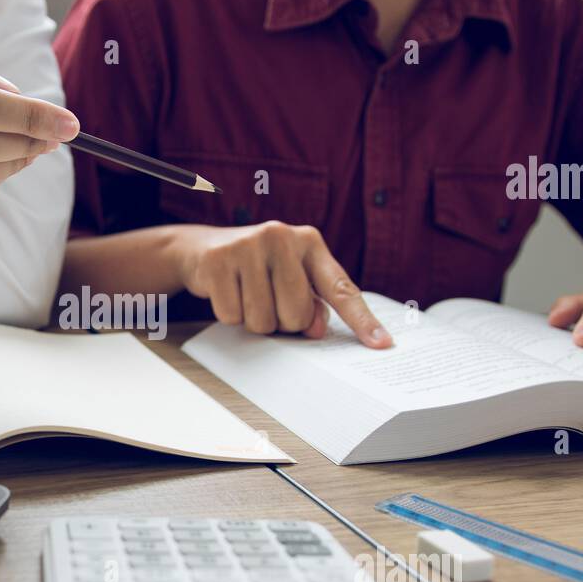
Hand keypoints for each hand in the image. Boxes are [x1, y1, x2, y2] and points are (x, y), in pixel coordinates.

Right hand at [172, 221, 391, 345]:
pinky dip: (229, 314)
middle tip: (266, 300)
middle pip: (297, 315)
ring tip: (244, 294)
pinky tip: (225, 291)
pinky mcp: (219, 260)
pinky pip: (233, 316)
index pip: (340, 288)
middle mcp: (282, 237)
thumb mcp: (288, 279)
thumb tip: (315, 329)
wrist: (200, 247)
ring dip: (253, 320)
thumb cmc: (255, 269)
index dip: (362, 320)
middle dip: (281, 321)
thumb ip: (310, 303)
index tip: (382, 345)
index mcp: (309, 242)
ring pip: (264, 320)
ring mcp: (248, 245)